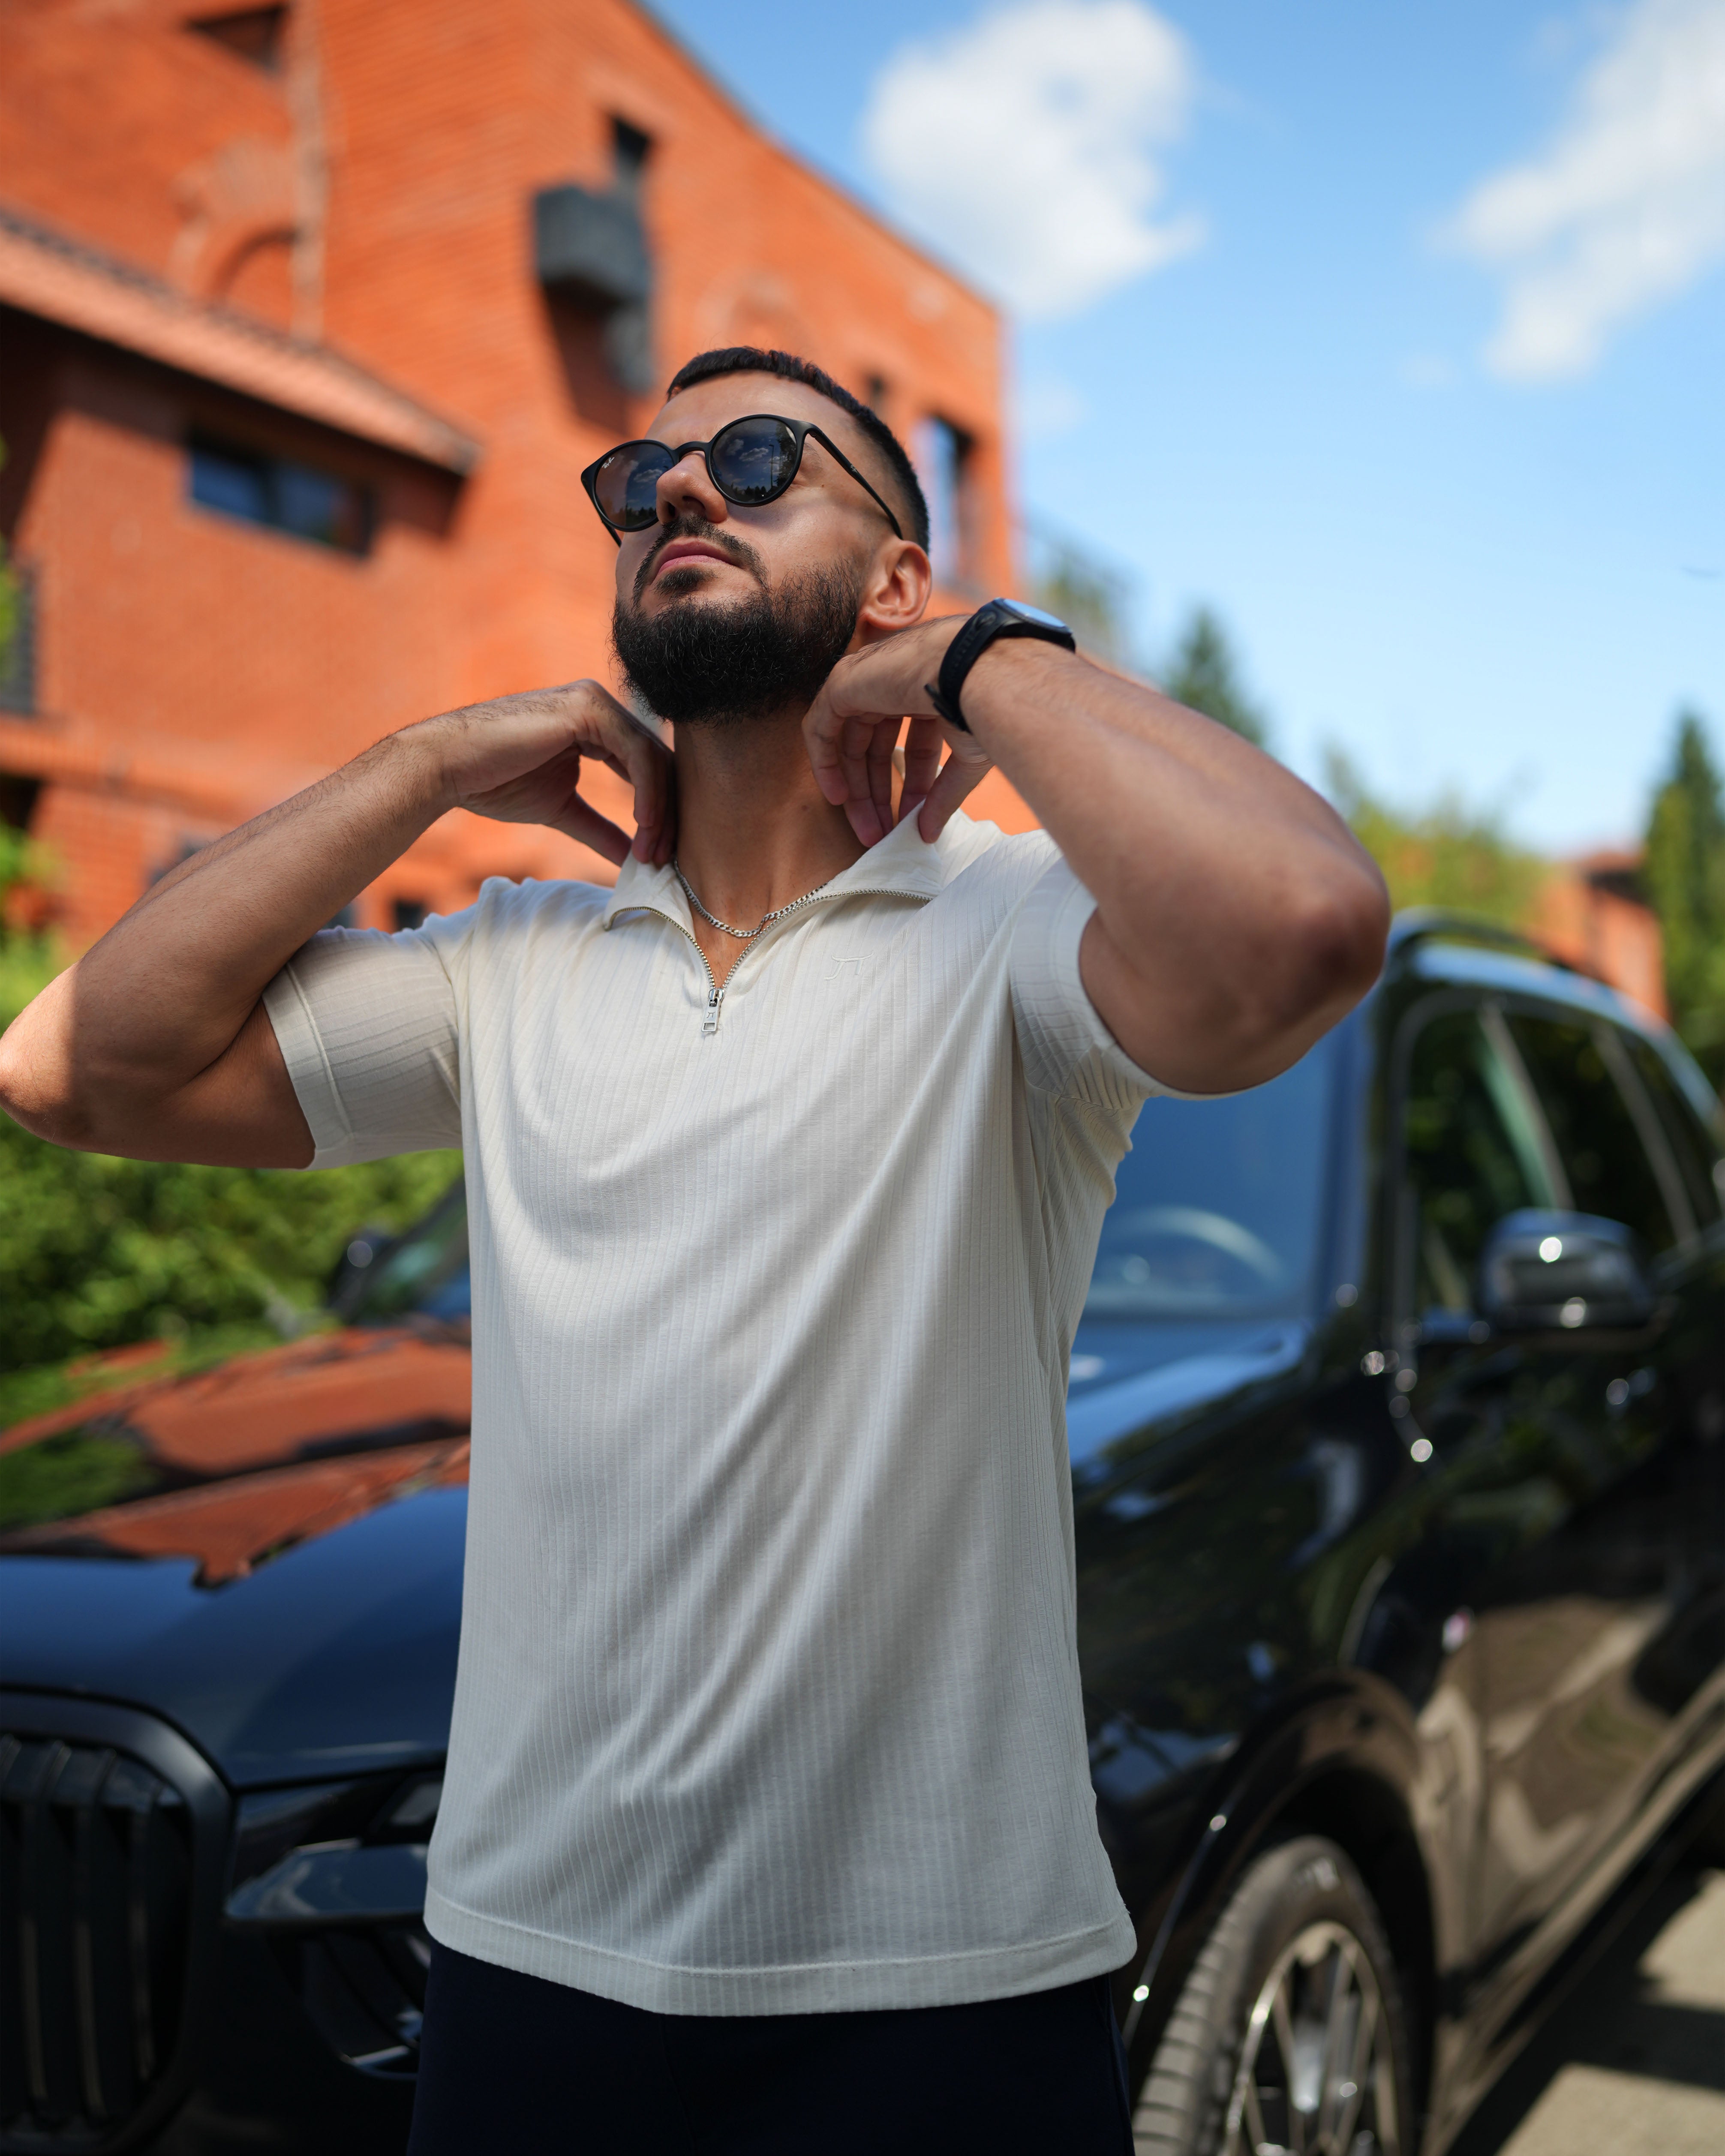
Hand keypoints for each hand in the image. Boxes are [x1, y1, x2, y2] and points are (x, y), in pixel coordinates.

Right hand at [415, 680, 674, 865]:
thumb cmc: (495, 783)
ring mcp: (595, 702)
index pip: (645, 768)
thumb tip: (633, 858)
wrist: (449, 768)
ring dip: (660, 811)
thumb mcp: (562, 811)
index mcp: (595, 726)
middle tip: (664, 861)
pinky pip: (636, 753)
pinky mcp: (588, 708)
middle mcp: (599, 707)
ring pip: (652, 758)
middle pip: (656, 763)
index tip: (658, 857)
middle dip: (666, 816)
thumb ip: (600, 830)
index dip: (659, 814)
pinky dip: (648, 793)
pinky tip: (644, 826)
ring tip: (652, 853)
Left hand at [803, 621, 994, 846]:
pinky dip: (824, 763)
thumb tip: (928, 834)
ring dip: (856, 790)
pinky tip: (838, 798)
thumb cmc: (984, 705)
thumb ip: (943, 795)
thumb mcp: (968, 758)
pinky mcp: (844, 682)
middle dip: (879, 795)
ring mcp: (868, 681)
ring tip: (865, 830)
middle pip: (877, 749)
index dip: (911, 788)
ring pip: (850, 743)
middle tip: (882, 834)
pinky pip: (821, 727)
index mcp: (930, 695)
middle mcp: (897, 686)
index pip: (912, 747)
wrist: (974, 671)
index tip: (909, 823)